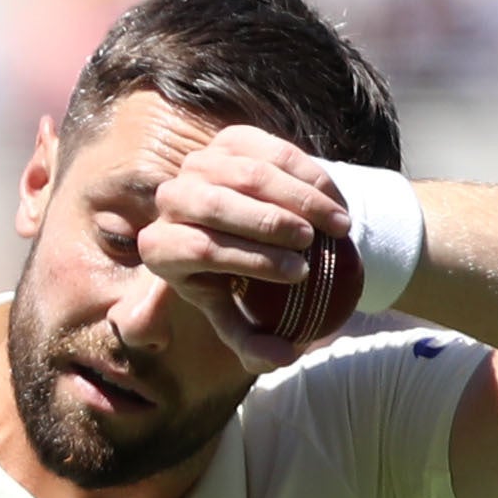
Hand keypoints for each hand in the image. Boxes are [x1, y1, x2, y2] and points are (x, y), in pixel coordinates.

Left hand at [134, 119, 349, 369]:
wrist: (244, 233)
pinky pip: (271, 151)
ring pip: (247, 173)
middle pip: (214, 204)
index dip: (251, 260)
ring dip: (298, 198)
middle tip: (312, 243)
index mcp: (160, 247)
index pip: (199, 248)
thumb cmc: (236, 283)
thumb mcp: (237, 318)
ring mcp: (199, 163)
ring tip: (337, 225)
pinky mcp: (230, 140)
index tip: (299, 274)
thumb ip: (252, 345)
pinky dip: (309, 176)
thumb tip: (284, 357)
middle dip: (269, 223)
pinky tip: (335, 202)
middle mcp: (170, 199)